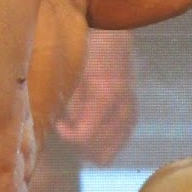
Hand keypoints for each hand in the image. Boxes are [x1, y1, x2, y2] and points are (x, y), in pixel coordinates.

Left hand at [56, 29, 136, 163]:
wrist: (114, 39)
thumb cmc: (90, 53)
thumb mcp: (75, 76)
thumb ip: (72, 105)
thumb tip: (67, 128)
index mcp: (105, 98)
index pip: (85, 136)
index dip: (68, 136)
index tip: (59, 124)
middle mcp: (122, 111)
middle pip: (98, 150)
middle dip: (79, 144)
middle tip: (68, 127)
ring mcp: (130, 115)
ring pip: (110, 152)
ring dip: (91, 147)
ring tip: (78, 129)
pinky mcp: (132, 117)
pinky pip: (118, 143)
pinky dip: (103, 144)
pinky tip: (92, 131)